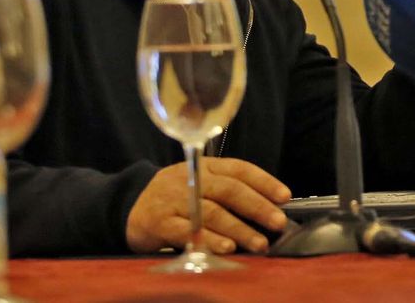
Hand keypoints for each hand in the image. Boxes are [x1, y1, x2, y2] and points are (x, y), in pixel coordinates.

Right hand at [125, 157, 291, 254]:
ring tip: (260, 242)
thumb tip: (267, 206)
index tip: (284, 196)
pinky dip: (210, 240)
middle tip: (278, 221)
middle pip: (229, 190)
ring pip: (212, 213)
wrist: (130, 205)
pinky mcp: (160, 222)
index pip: (239, 169)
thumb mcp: (199, 182)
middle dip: (257, 206)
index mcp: (205, 166)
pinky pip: (188, 232)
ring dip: (239, 229)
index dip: (264, 181)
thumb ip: (227, 190)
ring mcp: (175, 200)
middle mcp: (192, 179)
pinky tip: (227, 248)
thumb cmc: (175, 196)